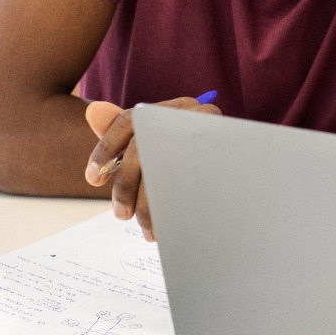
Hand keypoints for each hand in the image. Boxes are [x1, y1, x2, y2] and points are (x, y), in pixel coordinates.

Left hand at [83, 95, 220, 240]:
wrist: (242, 174)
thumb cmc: (188, 158)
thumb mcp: (155, 142)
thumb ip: (122, 131)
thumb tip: (93, 111)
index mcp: (175, 108)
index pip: (130, 120)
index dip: (105, 149)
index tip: (93, 180)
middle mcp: (195, 115)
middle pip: (146, 147)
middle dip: (126, 185)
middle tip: (120, 214)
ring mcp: (212, 136)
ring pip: (166, 170)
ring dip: (149, 204)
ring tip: (144, 227)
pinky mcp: (224, 161)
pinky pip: (188, 187)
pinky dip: (171, 208)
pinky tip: (165, 225)